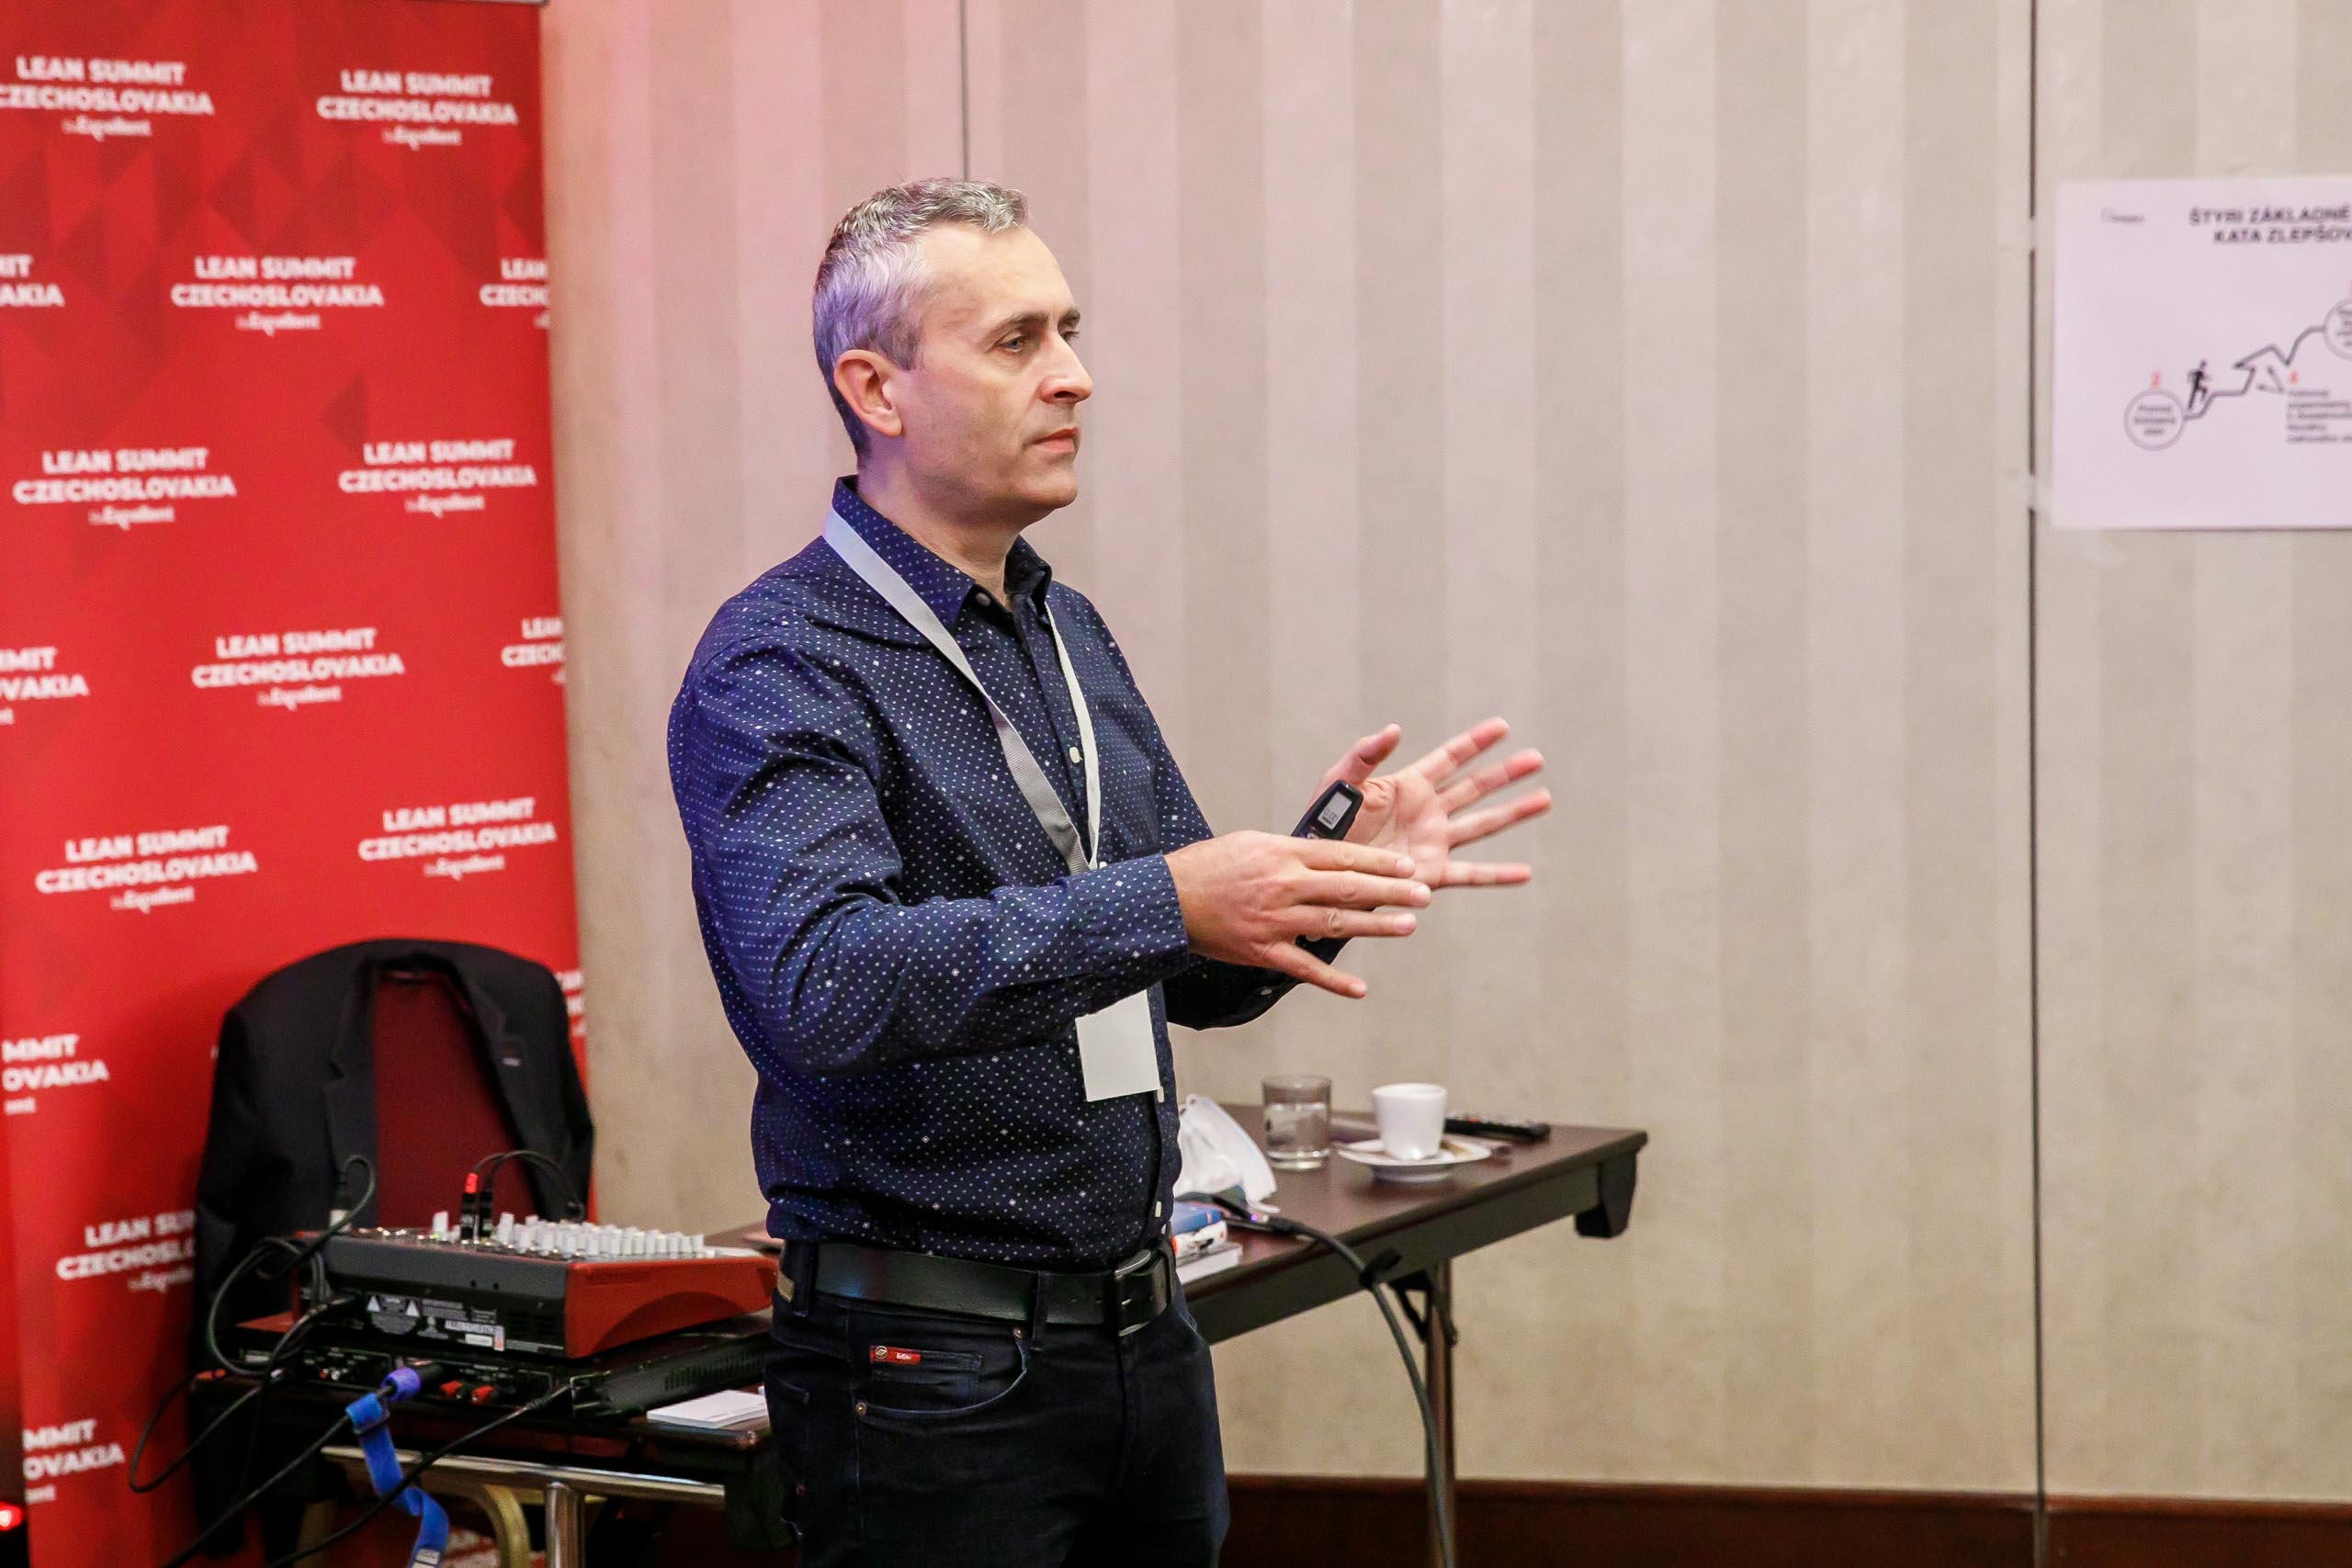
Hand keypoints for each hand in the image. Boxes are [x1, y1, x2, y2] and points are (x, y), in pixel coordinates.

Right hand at [1164, 832, 1429, 997]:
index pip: (1345, 856)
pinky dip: (1333, 981)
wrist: (1169, 898)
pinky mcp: (1264, 951)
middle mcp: (1286, 886)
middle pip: (1350, 887)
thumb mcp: (1252, 842)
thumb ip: (1292, 850)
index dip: (1381, 861)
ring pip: (1336, 924)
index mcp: (1285, 854)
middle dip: (1392, 890)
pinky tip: (1358, 988)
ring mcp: (1277, 921)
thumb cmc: (1209, 866)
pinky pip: (1305, 968)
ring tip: (1407, 926)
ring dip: (1375, 926)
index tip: (1407, 865)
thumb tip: (1326, 856)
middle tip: (1423, 893)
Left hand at [1321, 717, 1550, 888]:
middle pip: (1475, 787)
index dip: (1475, 742)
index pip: (1449, 759)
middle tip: (1536, 759)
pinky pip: (1471, 875)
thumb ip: (1364, 756)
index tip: (1502, 726)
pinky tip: (1525, 873)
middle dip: (1505, 773)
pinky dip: (1498, 875)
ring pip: (1482, 824)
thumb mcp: (1340, 784)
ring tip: (1544, 799)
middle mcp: (1428, 812)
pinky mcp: (1431, 874)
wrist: (1319, 870)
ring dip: (1513, 813)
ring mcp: (1433, 843)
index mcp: (1408, 786)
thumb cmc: (1323, 824)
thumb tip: (1394, 729)